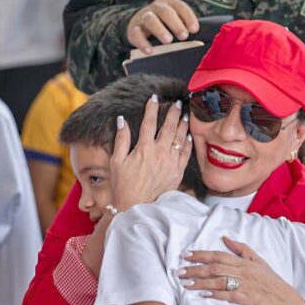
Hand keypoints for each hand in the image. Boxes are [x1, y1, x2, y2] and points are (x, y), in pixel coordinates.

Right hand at [110, 95, 191, 210]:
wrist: (136, 206)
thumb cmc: (123, 185)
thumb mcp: (117, 161)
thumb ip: (121, 139)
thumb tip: (121, 120)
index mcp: (143, 148)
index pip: (149, 122)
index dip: (152, 108)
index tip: (155, 97)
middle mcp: (159, 153)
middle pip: (169, 127)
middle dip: (174, 113)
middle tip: (178, 103)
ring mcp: (170, 162)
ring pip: (180, 139)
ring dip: (183, 125)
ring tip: (186, 115)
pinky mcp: (177, 172)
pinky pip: (186, 154)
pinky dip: (188, 144)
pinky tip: (188, 136)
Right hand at [126, 0, 199, 53]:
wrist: (139, 25)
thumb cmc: (163, 25)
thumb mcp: (174, 22)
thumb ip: (185, 27)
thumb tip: (200, 40)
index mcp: (169, 4)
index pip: (180, 7)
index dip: (188, 17)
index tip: (194, 30)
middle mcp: (156, 8)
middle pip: (165, 12)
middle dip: (176, 24)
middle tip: (183, 36)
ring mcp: (143, 17)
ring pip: (150, 20)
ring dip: (160, 30)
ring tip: (168, 41)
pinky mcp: (133, 29)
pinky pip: (136, 34)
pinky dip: (143, 42)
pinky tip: (149, 51)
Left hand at [178, 236, 304, 304]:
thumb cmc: (273, 284)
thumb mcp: (260, 263)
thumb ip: (242, 250)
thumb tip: (225, 238)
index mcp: (246, 262)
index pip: (219, 255)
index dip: (201, 255)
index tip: (186, 255)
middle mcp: (244, 272)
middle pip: (215, 267)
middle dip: (195, 269)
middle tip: (179, 271)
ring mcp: (246, 286)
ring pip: (218, 281)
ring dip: (200, 282)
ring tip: (185, 284)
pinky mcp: (248, 301)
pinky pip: (228, 296)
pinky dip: (215, 295)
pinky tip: (203, 295)